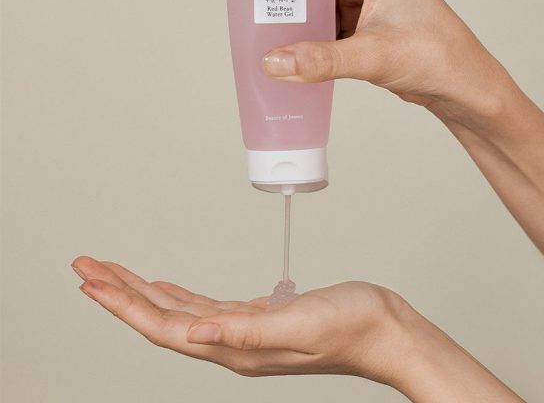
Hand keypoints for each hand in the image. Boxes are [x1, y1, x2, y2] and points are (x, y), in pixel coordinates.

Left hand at [71, 256, 411, 381]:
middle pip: (160, 317)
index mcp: (236, 348)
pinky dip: (177, 294)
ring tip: (114, 274)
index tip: (92, 281)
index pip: (163, 327)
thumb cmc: (351, 326)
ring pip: (177, 310)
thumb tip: (196, 333)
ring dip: (143, 292)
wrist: (382, 328)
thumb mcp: (300, 324)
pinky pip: (203, 306)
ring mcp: (242, 331)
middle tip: (88, 267)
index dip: (123, 305)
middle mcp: (231, 343)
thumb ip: (246, 331)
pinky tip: (167, 288)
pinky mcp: (255, 317)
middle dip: (120, 292)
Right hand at [262, 0, 510, 123]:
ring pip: (318, 14)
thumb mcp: (371, 55)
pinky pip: (328, 31)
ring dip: (300, 34)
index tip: (257, 7)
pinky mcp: (365, 25)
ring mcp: (365, 0)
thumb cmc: (437, 56)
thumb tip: (274, 61)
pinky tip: (294, 60)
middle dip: (291, 16)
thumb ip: (320, 59)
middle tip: (258, 34)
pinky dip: (314, 46)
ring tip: (271, 50)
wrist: (463, 87)